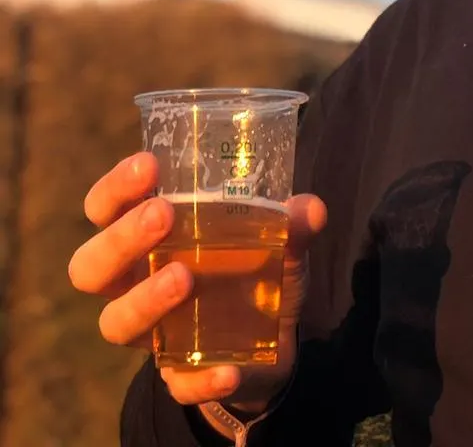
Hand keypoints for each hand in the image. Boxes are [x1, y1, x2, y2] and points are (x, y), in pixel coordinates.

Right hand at [68, 151, 326, 413]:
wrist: (271, 339)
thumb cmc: (252, 266)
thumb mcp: (278, 239)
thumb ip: (292, 223)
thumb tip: (309, 208)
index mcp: (144, 238)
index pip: (104, 209)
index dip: (115, 189)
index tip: (149, 164)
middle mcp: (133, 283)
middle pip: (89, 266)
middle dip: (120, 239)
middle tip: (164, 214)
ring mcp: (150, 332)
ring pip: (115, 323)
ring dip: (144, 299)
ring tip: (184, 278)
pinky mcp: (178, 376)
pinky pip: (177, 382)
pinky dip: (200, 377)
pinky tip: (227, 368)